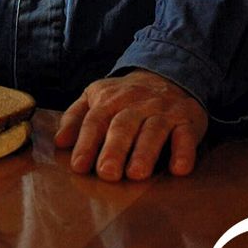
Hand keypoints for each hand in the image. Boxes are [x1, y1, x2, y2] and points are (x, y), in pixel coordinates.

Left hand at [54, 70, 207, 180]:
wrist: (168, 73)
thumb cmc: (126, 97)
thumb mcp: (96, 97)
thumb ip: (76, 118)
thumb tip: (59, 143)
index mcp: (110, 99)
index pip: (95, 120)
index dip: (86, 143)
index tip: (78, 166)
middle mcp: (136, 103)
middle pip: (123, 126)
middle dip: (114, 149)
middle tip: (107, 173)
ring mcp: (163, 111)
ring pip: (154, 130)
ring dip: (145, 152)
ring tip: (136, 174)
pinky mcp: (188, 119)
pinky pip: (186, 135)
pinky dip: (184, 152)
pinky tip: (178, 169)